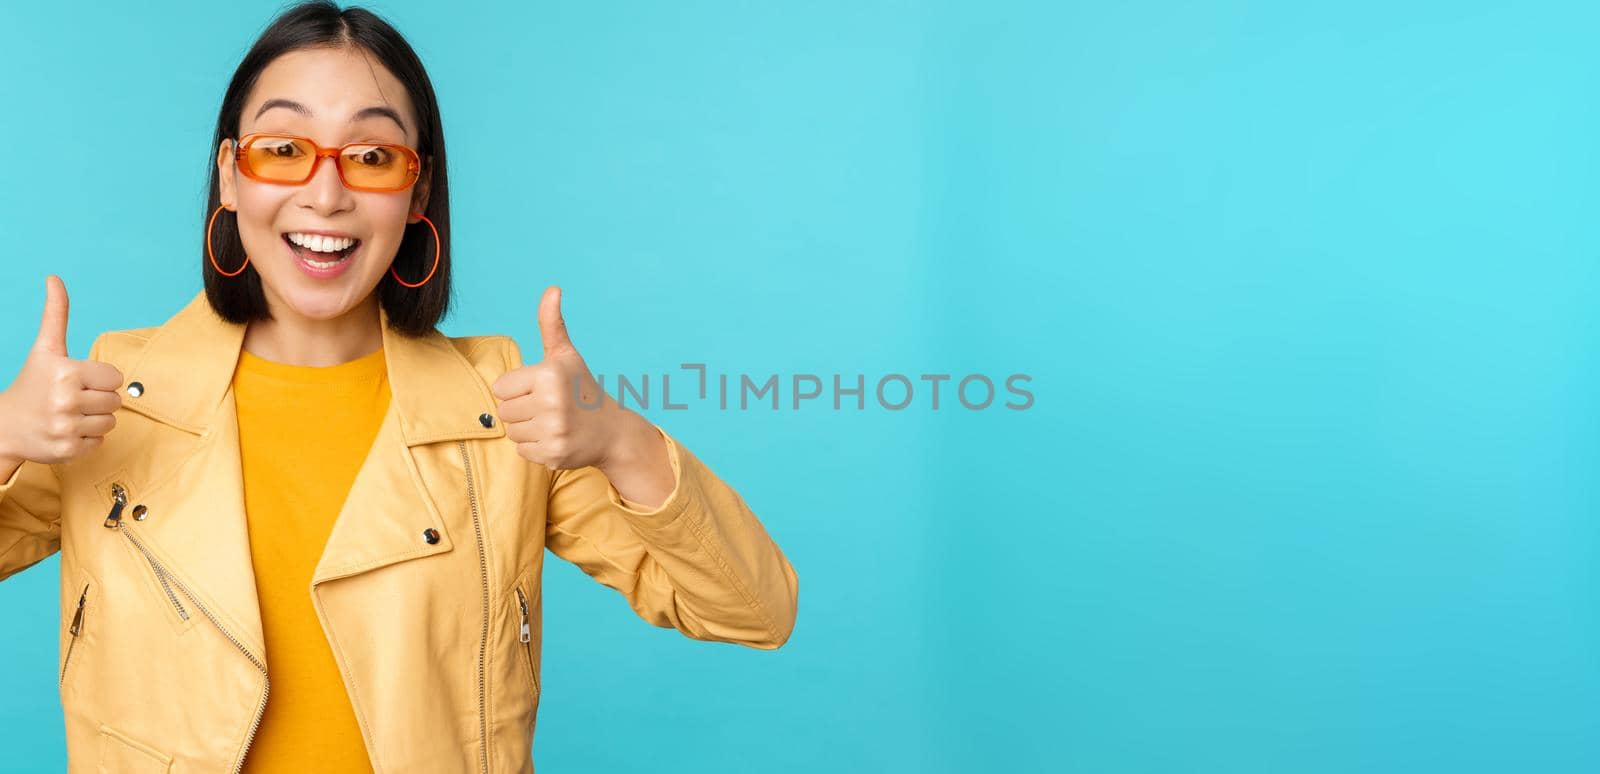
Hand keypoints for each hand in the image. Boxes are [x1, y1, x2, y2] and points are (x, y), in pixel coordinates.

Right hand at [0, 276, 123, 464]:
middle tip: (72, 399)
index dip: (100, 379)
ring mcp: (66, 427)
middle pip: (116, 401)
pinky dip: (86, 439)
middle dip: (99, 399)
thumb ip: (55, 314)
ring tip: (69, 414)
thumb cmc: (32, 383)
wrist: (5, 425)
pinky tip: (66, 431)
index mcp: (66, 372)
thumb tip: (54, 277)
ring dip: (95, 420)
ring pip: (111, 422)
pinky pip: (100, 442)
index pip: (115, 378)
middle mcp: (66, 400)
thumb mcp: (45, 348)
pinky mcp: (69, 450)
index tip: (78, 380)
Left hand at [491, 286, 628, 469]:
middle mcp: (552, 402)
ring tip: (552, 423)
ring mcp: (554, 431)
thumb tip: (553, 288)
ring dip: (527, 430)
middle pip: (503, 411)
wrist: (612, 431)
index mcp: (550, 374)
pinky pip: (522, 452)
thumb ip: (551, 323)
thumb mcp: (566, 355)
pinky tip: (556, 438)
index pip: (500, 388)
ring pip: (512, 433)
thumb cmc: (582, 389)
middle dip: (522, 410)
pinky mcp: (554, 454)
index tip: (542, 389)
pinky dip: (536, 448)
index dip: (518, 389)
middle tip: (548, 408)